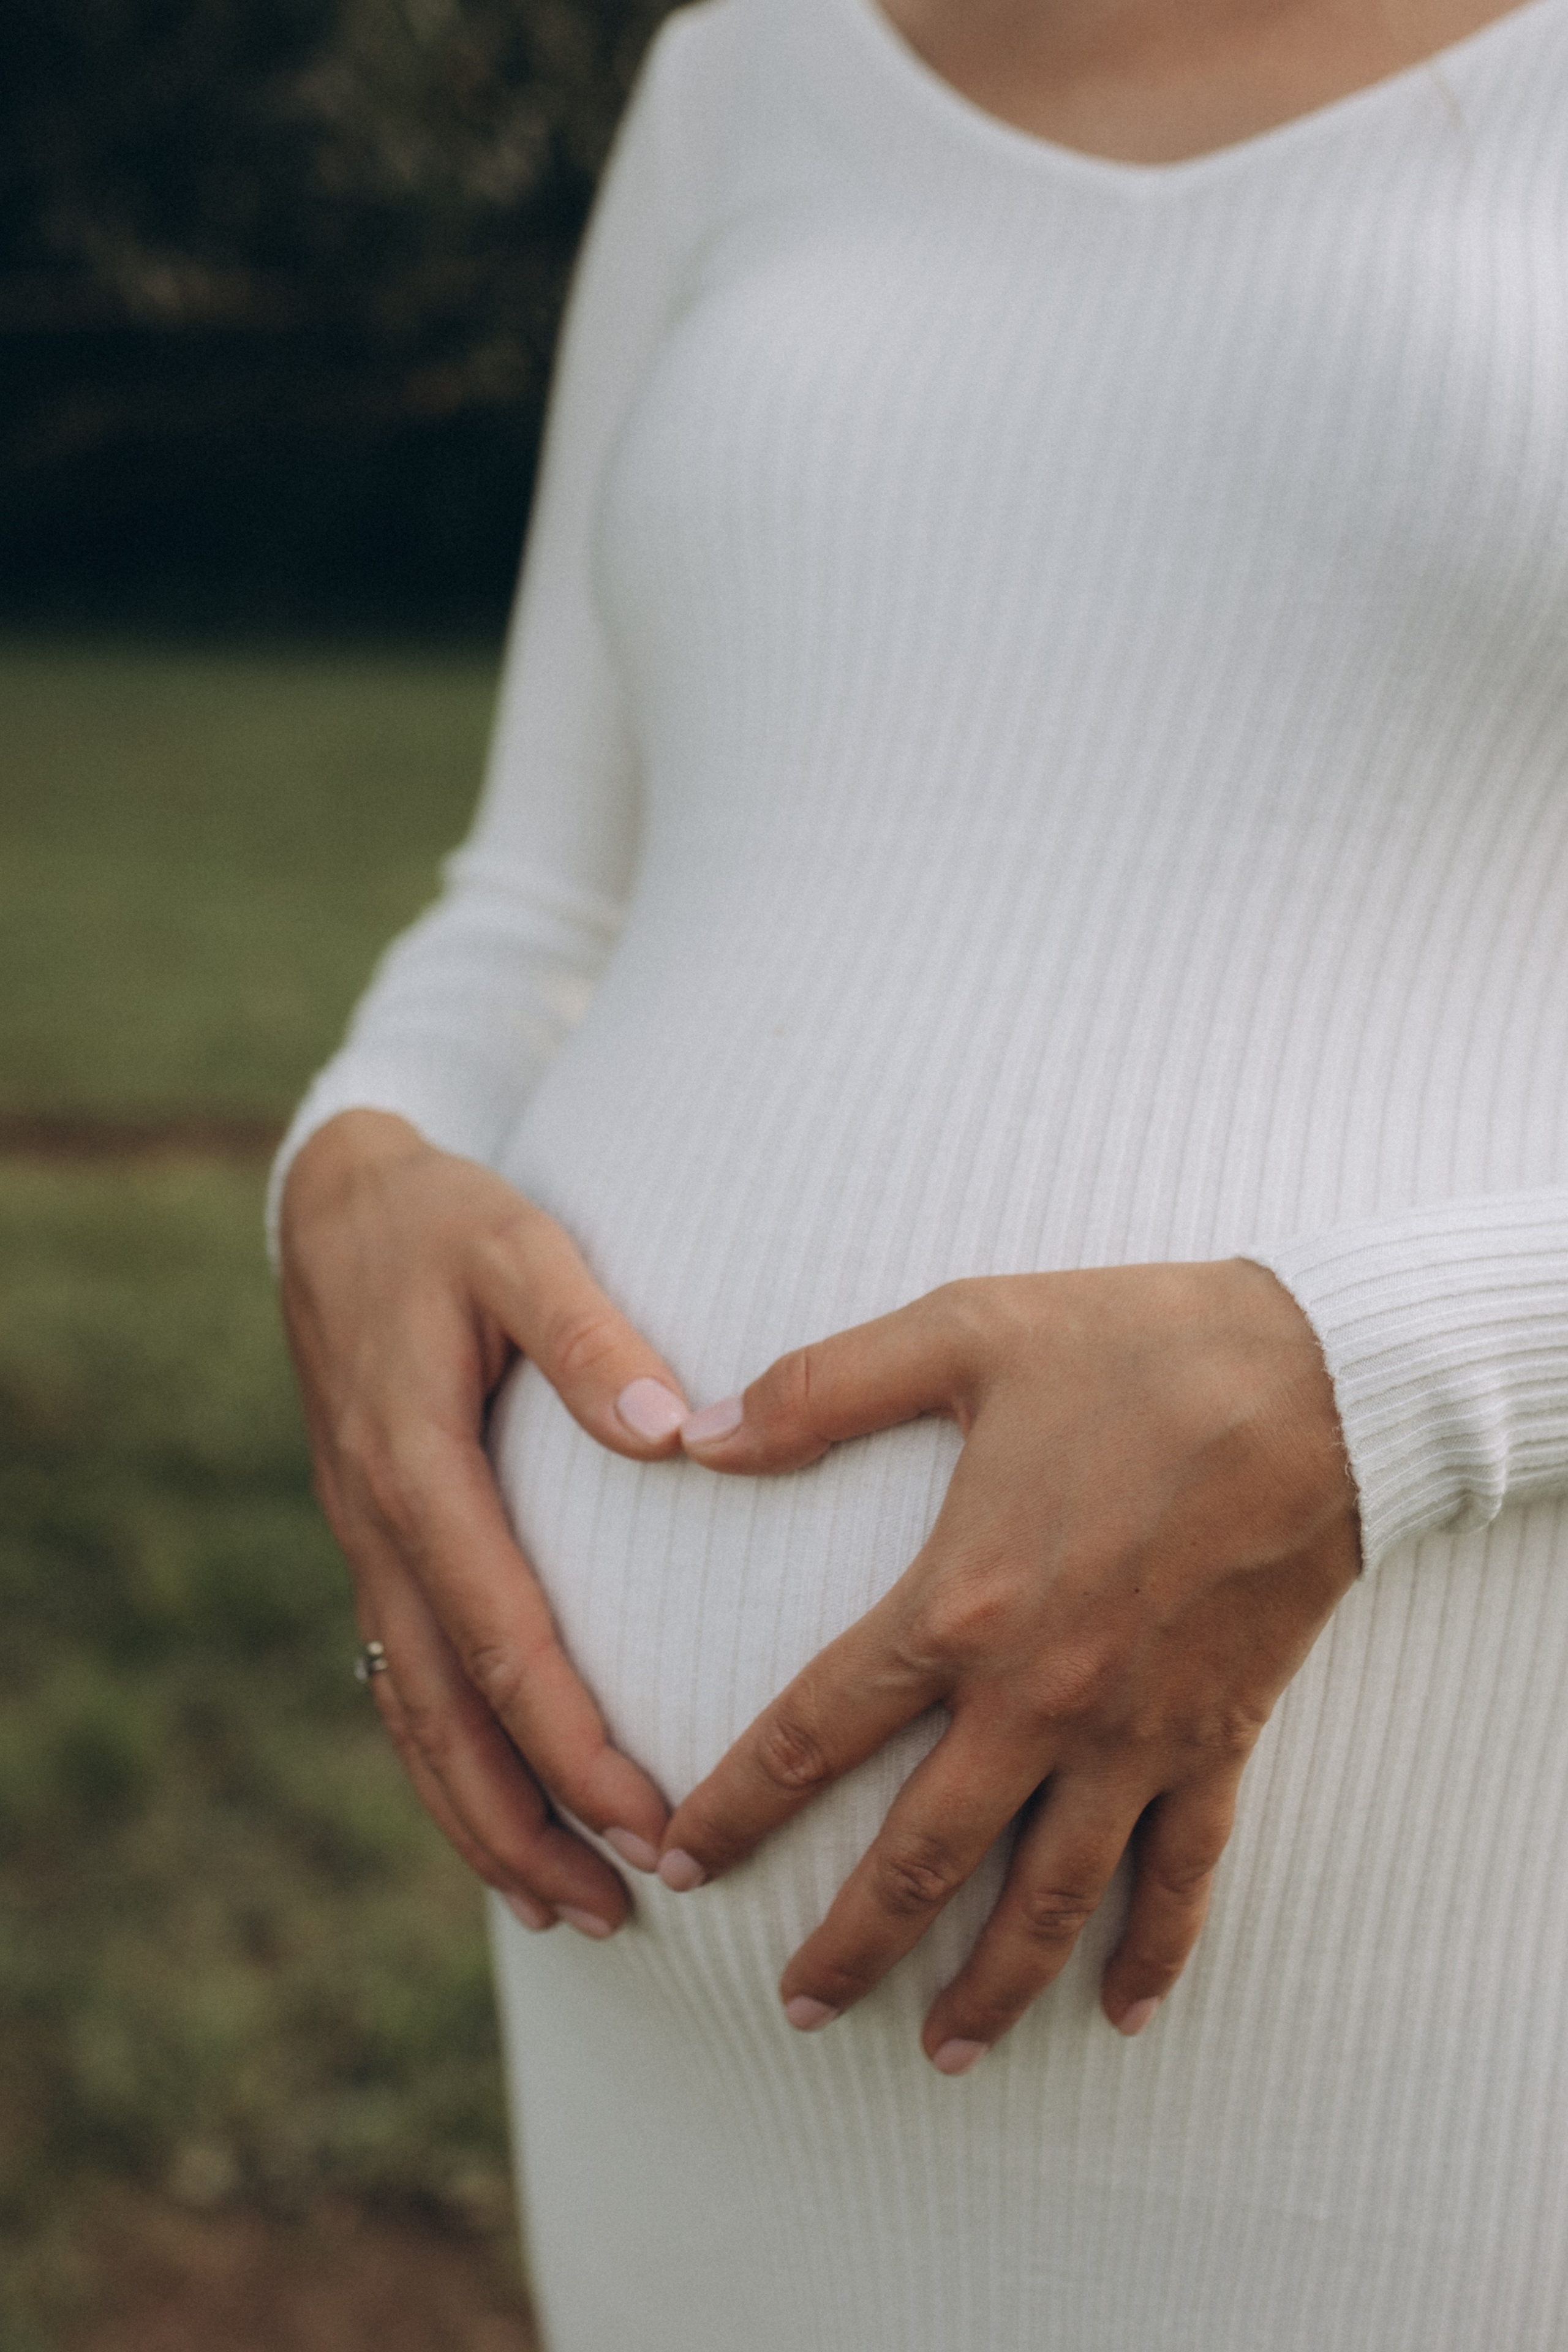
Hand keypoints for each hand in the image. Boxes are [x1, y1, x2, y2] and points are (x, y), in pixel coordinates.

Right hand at [280, 1109, 686, 1937]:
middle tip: (620, 1911)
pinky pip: (405, 1680)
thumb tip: (673, 1433)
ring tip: (570, 1911)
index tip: (649, 1821)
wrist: (338, 1209)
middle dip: (528, 1825)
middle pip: (444, 1715)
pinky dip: (449, 1765)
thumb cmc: (442, 1224)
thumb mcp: (518, 1244)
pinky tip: (504, 1818)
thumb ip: (588, 1332)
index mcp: (417, 1466)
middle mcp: (382, 1527)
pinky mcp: (381, 1546)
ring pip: (413, 1717)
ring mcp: (370, 1545)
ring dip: (484, 1821)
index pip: (499, 1636)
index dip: (570, 1742)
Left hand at [664, 1260, 1359, 2066]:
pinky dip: (1153, 1950)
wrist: (1320, 1384)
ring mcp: (1134, 1733)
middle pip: (920, 1856)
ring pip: (1047, 1897)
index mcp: (958, 1606)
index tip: (680, 1862)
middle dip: (849, 1946)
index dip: (736, 1806)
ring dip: (989, 1983)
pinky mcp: (1219, 1738)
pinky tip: (1118, 2012)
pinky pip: (1183, 1873)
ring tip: (936, 2053)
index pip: (812, 1732)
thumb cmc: (1136, 1347)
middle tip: (792, 2010)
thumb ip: (819, 1390)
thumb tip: (695, 1434)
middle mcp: (1038, 1697)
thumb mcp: (962, 1333)